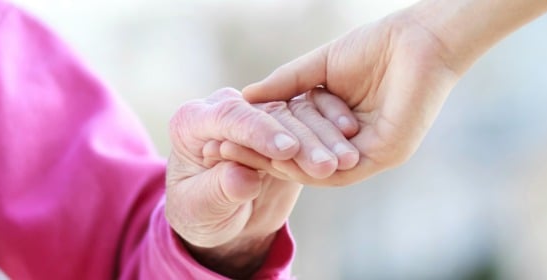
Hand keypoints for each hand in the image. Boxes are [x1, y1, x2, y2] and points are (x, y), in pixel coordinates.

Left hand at [165, 87, 357, 277]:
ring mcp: (260, 115)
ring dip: (324, 138)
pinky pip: (313, 124)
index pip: (231, 117)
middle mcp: (229, 109)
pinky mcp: (286, 127)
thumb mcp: (201, 208)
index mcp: (195, 120)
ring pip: (298, 116)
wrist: (216, 218)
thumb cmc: (199, 213)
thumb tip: (241, 178)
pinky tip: (351, 151)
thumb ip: (219, 190)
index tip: (286, 151)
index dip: (260, 133)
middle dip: (301, 139)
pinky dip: (333, 136)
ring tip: (347, 162)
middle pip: (270, 114)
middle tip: (327, 164)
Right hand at [241, 10, 459, 185]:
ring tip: (248, 155)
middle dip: (264, 157)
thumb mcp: (318, 68)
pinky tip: (283, 156)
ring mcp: (370, 154)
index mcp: (339, 128)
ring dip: (284, 163)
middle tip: (227, 154)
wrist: (418, 39)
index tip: (225, 139)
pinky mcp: (385, 154)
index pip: (295, 142)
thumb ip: (285, 85)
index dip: (261, 142)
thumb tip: (245, 98)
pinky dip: (310, 165)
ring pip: (319, 168)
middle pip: (303, 159)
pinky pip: (342, 170)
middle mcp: (353, 146)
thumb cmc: (375, 47)